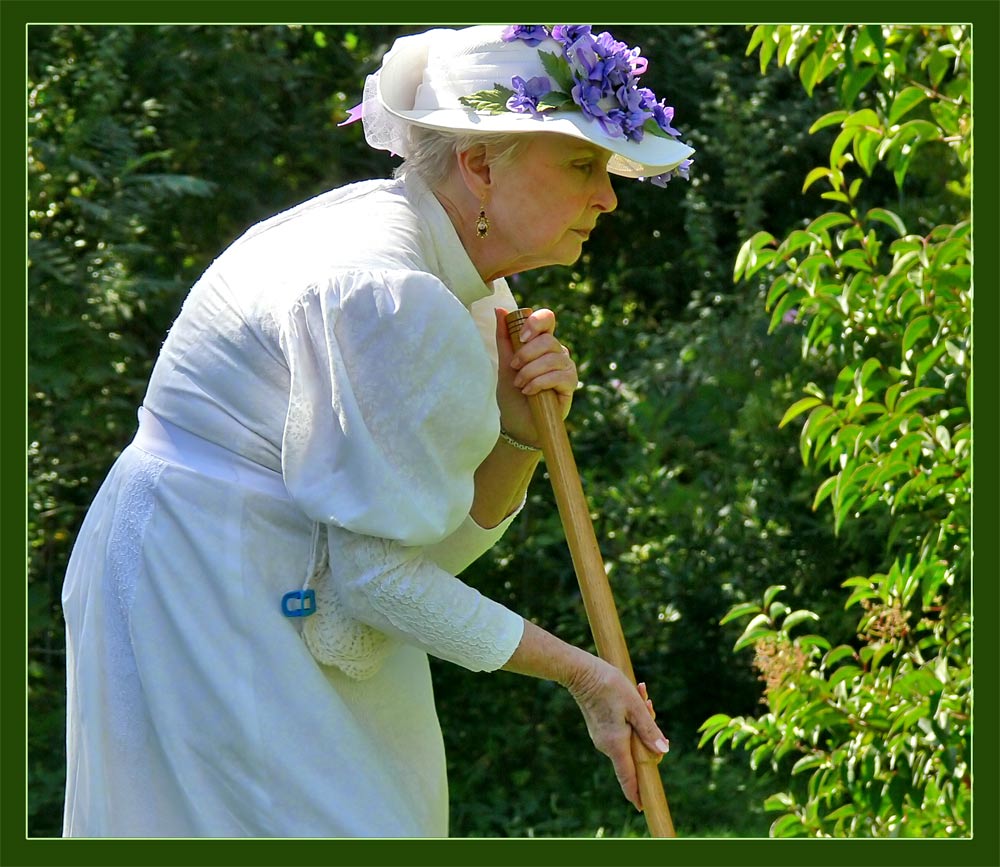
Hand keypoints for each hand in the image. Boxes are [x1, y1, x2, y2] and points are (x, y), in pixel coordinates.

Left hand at [494, 307, 576, 446]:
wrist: (517, 423)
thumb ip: (504, 338)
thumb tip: (499, 309)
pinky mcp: (571, 384)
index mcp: (541, 343)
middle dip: (526, 354)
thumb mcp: (504, 364)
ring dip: (531, 371)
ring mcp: (566, 367)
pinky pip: (559, 375)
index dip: (537, 322)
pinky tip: (529, 392)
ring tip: (519, 384)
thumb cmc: (512, 394)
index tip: (523, 336)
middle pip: (548, 340)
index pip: (547, 319)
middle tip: (514, 368)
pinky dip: (540, 382)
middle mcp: (557, 352)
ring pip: (553, 358)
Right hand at [566, 655, 669, 811]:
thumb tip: (663, 752)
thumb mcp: (635, 706)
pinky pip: (622, 733)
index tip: (642, 807)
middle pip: (635, 753)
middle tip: (650, 704)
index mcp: (616, 744)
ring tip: (642, 695)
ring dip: (641, 723)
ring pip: (630, 740)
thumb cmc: (609, 686)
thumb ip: (650, 730)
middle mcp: (606, 745)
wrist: (581, 672)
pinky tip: (633, 696)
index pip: (628, 777)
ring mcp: (601, 738)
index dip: (636, 794)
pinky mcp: (600, 729)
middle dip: (649, 736)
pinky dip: (631, 720)